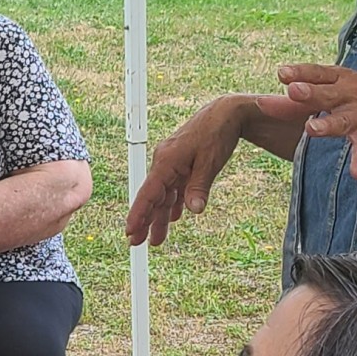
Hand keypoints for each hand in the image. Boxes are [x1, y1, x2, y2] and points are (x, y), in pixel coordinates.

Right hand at [124, 94, 308, 245]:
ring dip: (159, 217)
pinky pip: (173, 188)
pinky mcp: (182, 164)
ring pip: (163, 195)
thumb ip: (199, 186)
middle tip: (136, 243)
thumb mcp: (211, 161)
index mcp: (167, 161)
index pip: (148, 192)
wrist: (227, 112)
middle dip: (144, 221)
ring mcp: (173, 164)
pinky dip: (172, 204)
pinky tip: (172, 218)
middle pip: (152, 197)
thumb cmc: (217, 132)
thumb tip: (192, 210)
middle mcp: (165, 163)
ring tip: (156, 240)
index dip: (138, 213)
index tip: (130, 231)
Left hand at [276, 64, 356, 181]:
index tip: (281, 73)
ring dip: (328, 125)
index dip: (300, 72)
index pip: (318, 73)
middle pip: (327, 94)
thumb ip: (300, 100)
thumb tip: (261, 103)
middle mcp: (351, 96)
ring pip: (343, 121)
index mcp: (341, 80)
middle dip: (310, 92)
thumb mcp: (337, 91)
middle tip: (293, 91)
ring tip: (312, 130)